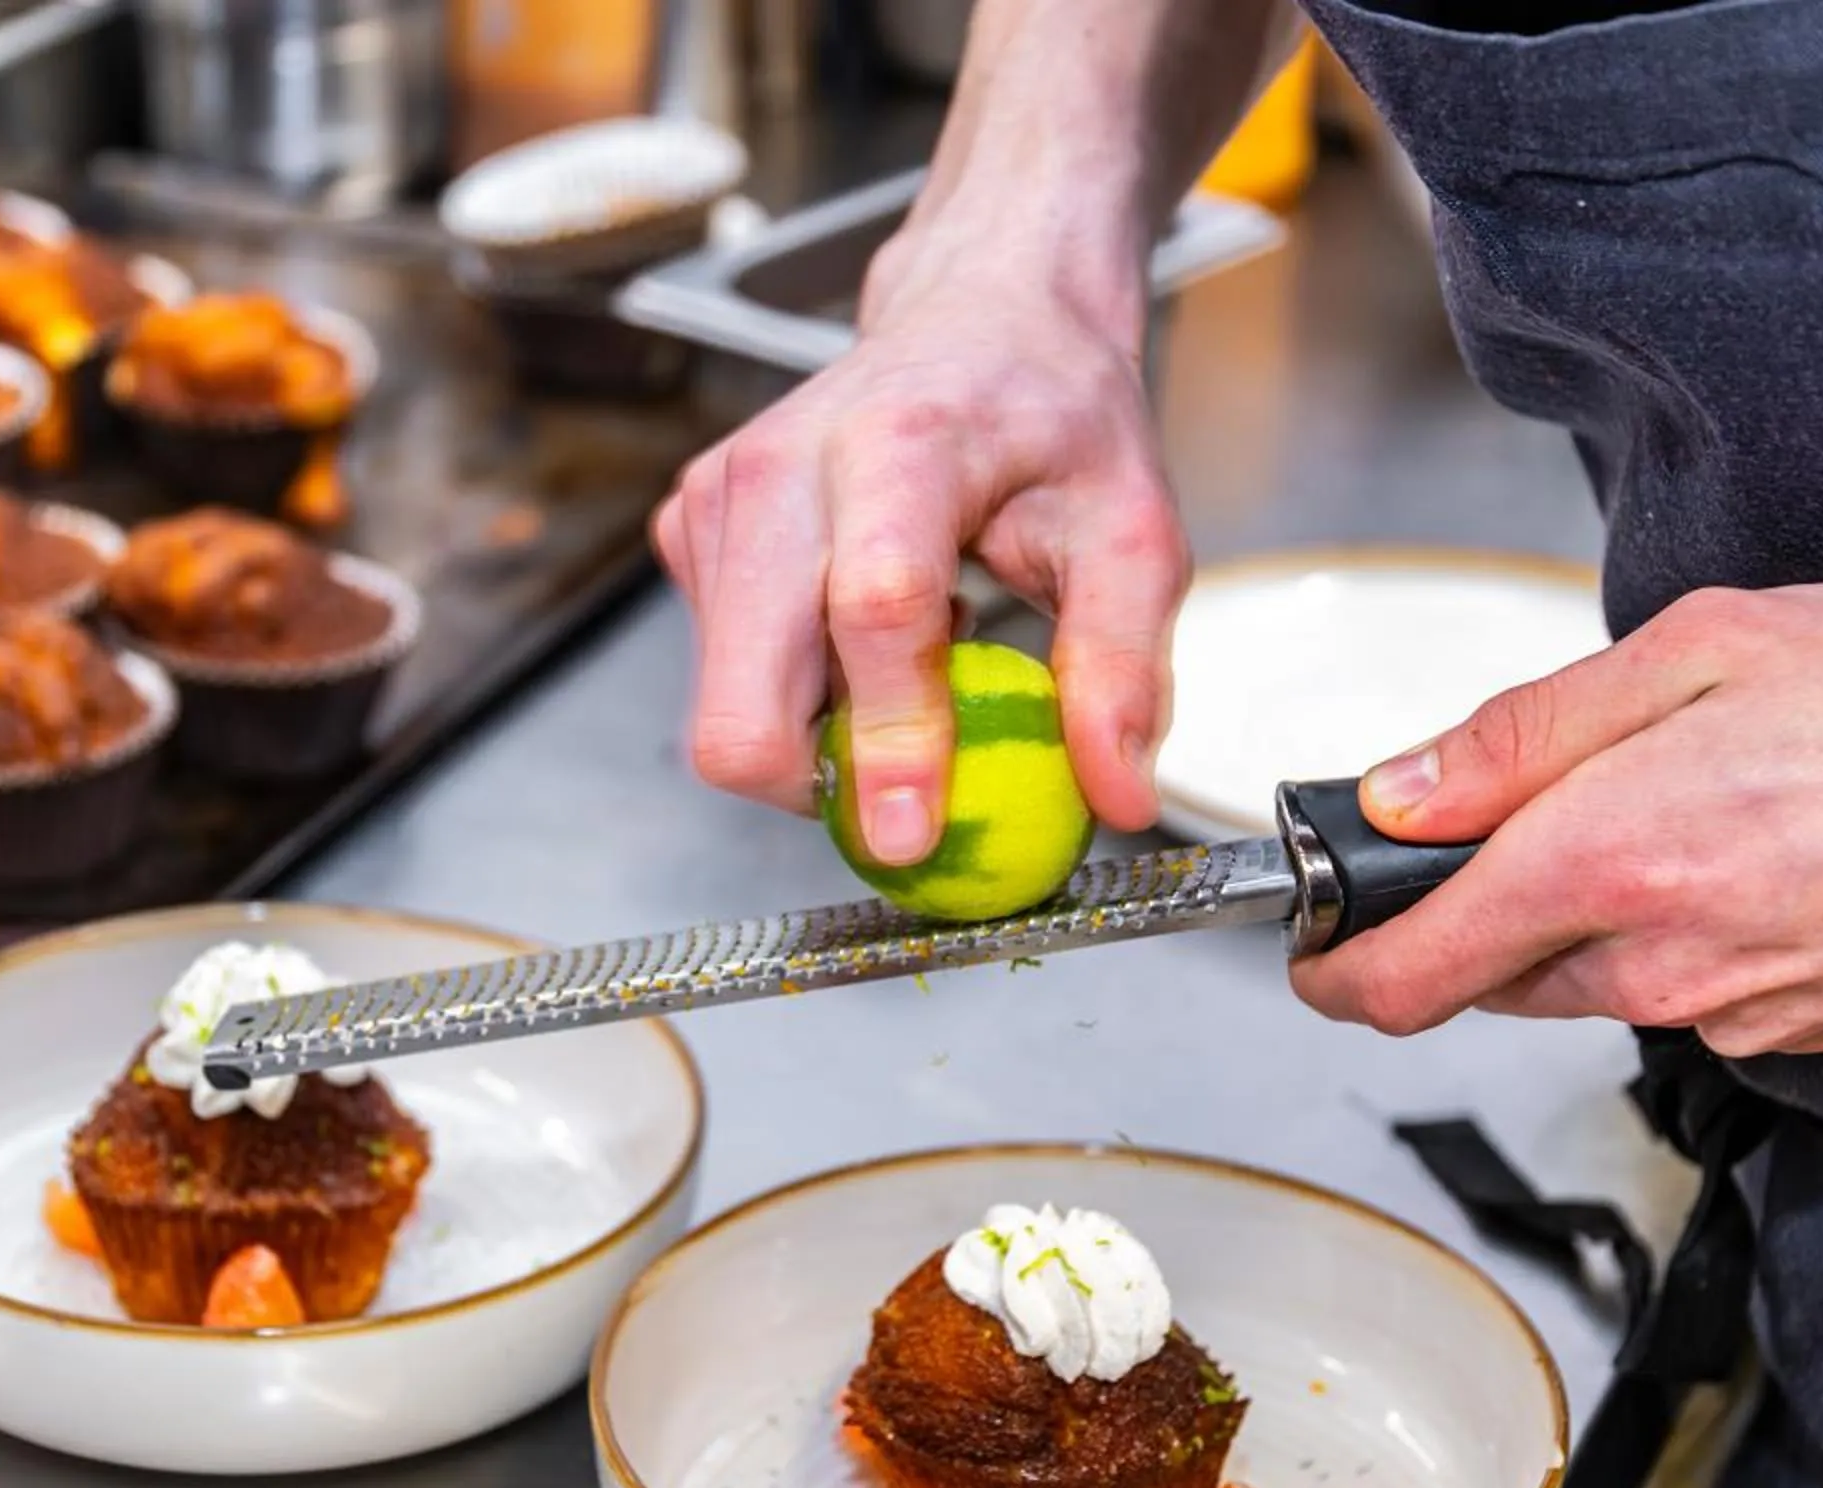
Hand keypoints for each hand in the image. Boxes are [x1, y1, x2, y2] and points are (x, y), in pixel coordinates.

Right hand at [651, 221, 1186, 862]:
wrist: (976, 315)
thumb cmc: (1052, 417)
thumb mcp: (1132, 531)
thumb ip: (1123, 665)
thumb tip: (1116, 797)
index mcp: (902, 445)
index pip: (872, 611)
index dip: (887, 740)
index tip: (913, 837)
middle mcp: (784, 467)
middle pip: (744, 698)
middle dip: (821, 782)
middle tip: (916, 788)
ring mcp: (720, 497)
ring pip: (728, 707)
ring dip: (818, 731)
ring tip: (910, 659)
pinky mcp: (689, 528)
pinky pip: (722, 675)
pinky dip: (796, 689)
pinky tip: (861, 630)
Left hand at [1287, 583, 1822, 1053]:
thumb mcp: (1711, 646)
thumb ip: (1528, 732)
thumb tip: (1397, 793)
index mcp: (1604, 861)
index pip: (1401, 973)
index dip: (1330, 964)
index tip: (1309, 935)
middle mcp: (1649, 965)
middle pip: (1481, 974)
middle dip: (1466, 908)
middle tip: (1521, 812)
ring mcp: (1722, 1015)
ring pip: (1580, 981)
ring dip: (1580, 912)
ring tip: (1684, 804)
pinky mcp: (1786, 1037)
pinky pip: (1677, 990)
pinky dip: (1676, 930)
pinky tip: (1756, 849)